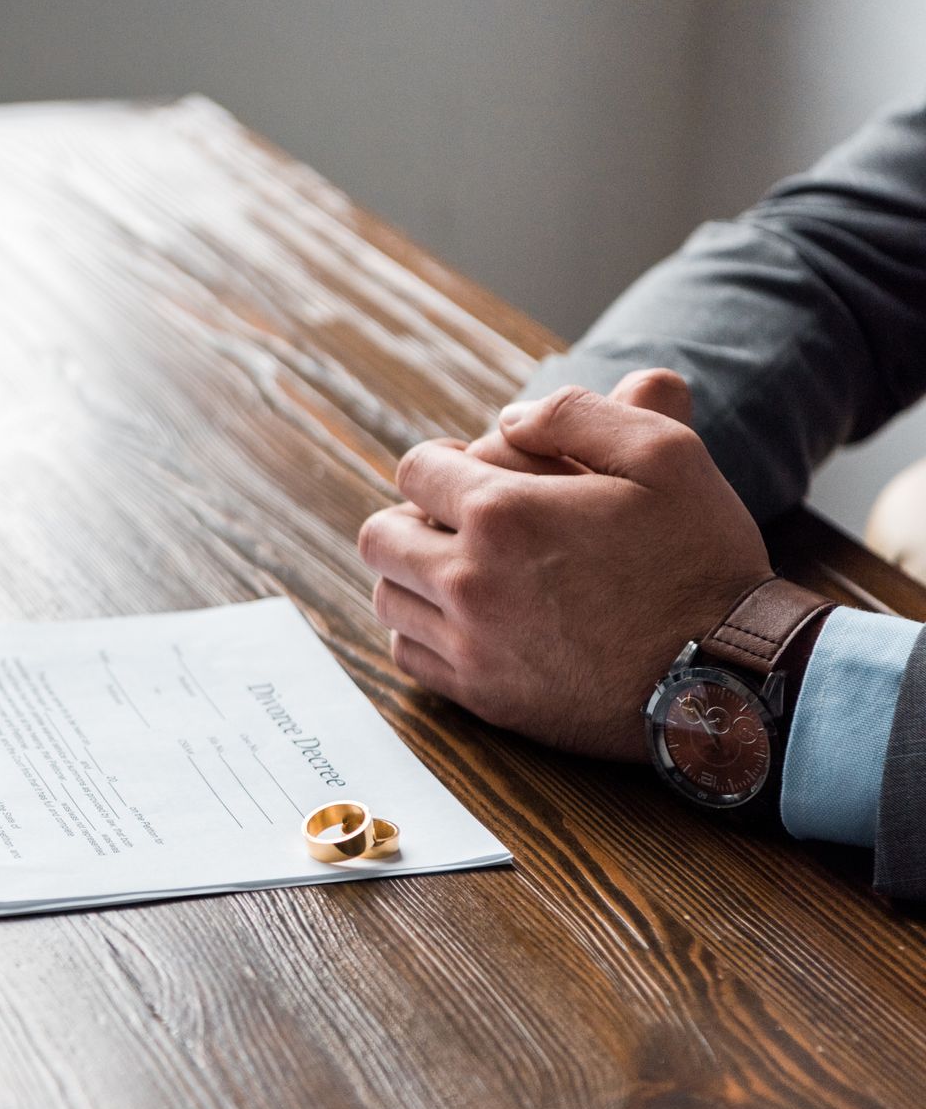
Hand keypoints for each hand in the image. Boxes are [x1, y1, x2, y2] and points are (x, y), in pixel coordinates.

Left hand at [357, 369, 769, 760]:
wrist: (725, 676)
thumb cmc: (700, 559)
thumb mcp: (666, 453)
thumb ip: (579, 414)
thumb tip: (509, 416)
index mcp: (502, 513)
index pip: (415, 469)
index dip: (441, 464)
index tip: (467, 473)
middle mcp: (469, 579)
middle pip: (383, 536)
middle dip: (413, 518)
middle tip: (457, 523)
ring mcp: (470, 643)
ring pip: (387, 597)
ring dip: (412, 575)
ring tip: (460, 570)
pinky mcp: (481, 695)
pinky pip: (407, 655)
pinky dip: (421, 632)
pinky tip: (463, 622)